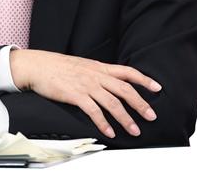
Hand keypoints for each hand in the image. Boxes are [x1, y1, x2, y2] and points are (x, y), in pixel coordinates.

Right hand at [10, 49, 161, 138]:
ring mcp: (86, 85)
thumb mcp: (82, 65)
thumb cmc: (58, 66)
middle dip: (140, 104)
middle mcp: (96, 75)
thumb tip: (109, 80)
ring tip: (134, 130)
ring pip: (112, 103)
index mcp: (99, 67)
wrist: (39, 66)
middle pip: (124, 90)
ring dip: (126, 118)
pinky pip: (94, 111)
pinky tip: (110, 132)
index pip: (127, 72)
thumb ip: (97, 72)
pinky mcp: (76, 95)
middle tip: (151, 116)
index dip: (143, 79)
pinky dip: (103, 123)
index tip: (157, 87)